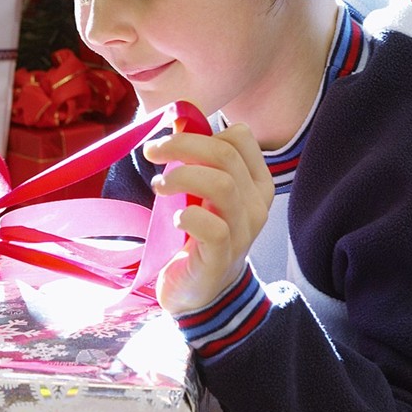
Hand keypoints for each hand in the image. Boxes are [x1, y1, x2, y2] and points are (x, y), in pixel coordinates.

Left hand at [142, 123, 273, 313]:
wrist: (202, 292)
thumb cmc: (201, 235)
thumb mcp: (204, 193)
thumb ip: (199, 161)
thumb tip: (180, 120)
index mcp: (256, 183)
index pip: (241, 138)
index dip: (203, 133)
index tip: (171, 142)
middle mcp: (257, 206)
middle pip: (226, 155)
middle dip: (183, 146)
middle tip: (154, 153)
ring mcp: (243, 233)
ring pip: (222, 186)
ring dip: (182, 177)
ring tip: (159, 186)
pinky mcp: (221, 257)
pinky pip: (213, 228)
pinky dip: (189, 216)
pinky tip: (175, 218)